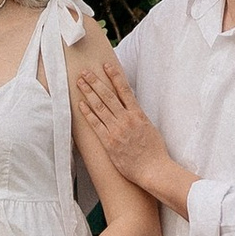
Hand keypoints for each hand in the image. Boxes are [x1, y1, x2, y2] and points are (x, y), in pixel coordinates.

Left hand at [68, 47, 187, 204]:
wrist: (154, 170)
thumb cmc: (155, 152)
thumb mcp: (150, 129)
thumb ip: (138, 118)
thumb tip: (131, 109)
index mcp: (138, 114)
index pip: (124, 90)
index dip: (114, 76)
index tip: (106, 65)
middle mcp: (126, 119)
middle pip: (107, 95)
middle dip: (95, 82)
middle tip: (85, 71)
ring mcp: (116, 130)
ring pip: (99, 107)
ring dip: (88, 93)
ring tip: (80, 83)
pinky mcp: (109, 142)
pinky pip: (96, 124)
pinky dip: (87, 113)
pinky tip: (81, 104)